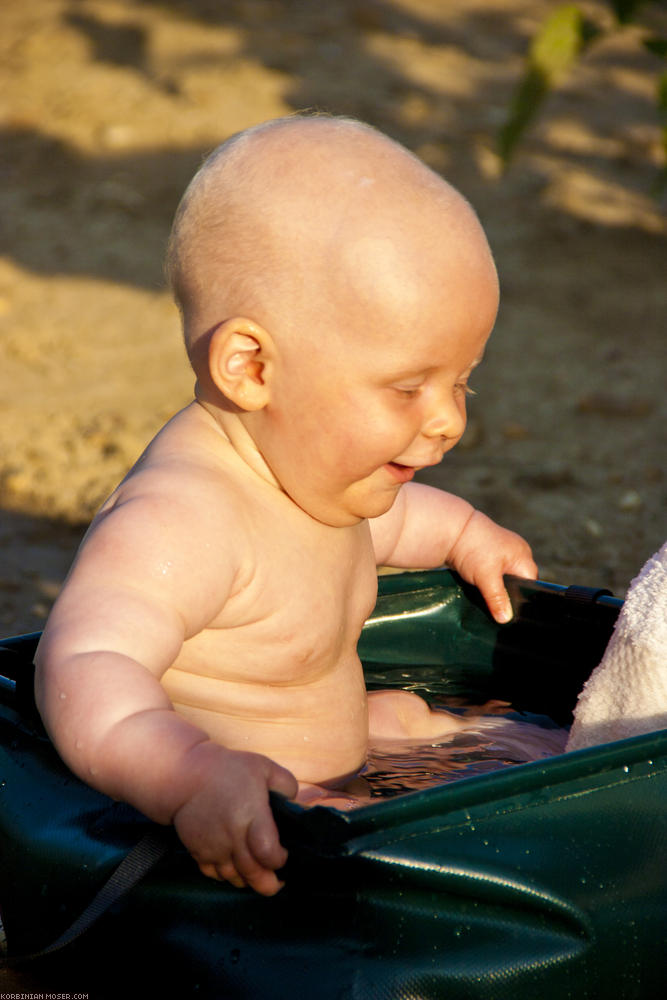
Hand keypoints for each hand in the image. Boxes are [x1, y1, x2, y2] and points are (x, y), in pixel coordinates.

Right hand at [172, 742, 297, 895]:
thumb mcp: (263, 767)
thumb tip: (294, 803)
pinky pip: (215, 875)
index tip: (283, 854)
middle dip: (268, 884)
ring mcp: (214, 848)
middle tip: (277, 883)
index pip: (268, 853)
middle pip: (253, 874)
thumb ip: (285, 784)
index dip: (279, 860)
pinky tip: (235, 868)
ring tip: (258, 875)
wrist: (184, 776)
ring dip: (248, 881)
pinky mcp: (198, 853)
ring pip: (234, 878)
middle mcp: (233, 837)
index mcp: (251, 816)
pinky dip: (227, 876)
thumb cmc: (228, 769)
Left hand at [447, 510, 536, 622]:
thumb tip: (506, 619)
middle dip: (508, 595)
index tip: (510, 614)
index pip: (531, 586)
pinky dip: (488, 579)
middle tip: (497, 608)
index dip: (521, 600)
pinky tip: (480, 586)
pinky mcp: (489, 553)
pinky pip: (494, 572)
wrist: (452, 530)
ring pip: (505, 578)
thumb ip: (498, 599)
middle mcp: (517, 553)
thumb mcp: (487, 578)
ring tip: (487, 596)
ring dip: (496, 587)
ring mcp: (503, 552)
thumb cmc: (474, 549)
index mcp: (523, 557)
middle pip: (518, 583)